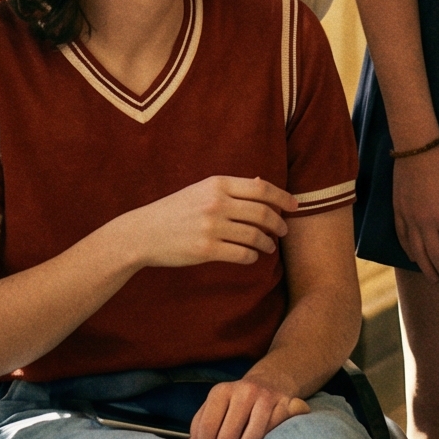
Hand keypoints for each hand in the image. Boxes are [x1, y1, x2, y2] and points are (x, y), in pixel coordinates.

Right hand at [120, 174, 294, 269]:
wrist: (143, 232)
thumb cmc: (175, 210)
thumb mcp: (201, 190)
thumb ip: (231, 188)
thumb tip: (262, 182)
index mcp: (217, 184)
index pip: (261, 188)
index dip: (283, 197)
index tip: (295, 206)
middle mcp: (216, 203)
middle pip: (262, 213)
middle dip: (278, 223)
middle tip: (284, 231)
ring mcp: (211, 227)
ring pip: (254, 235)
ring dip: (267, 243)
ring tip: (270, 246)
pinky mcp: (206, 250)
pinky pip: (241, 254)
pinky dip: (251, 256)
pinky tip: (252, 256)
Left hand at [189, 373, 310, 438]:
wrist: (271, 380)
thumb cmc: (236, 402)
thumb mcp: (214, 407)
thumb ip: (200, 426)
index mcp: (221, 391)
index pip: (207, 428)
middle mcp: (245, 390)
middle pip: (227, 437)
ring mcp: (268, 397)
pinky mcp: (289, 405)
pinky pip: (273, 435)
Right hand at [392, 142, 438, 284]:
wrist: (417, 149)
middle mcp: (425, 224)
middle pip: (436, 257)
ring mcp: (409, 219)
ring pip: (417, 252)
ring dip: (427, 268)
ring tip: (434, 279)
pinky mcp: (398, 212)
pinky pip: (402, 239)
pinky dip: (409, 252)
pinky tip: (415, 259)